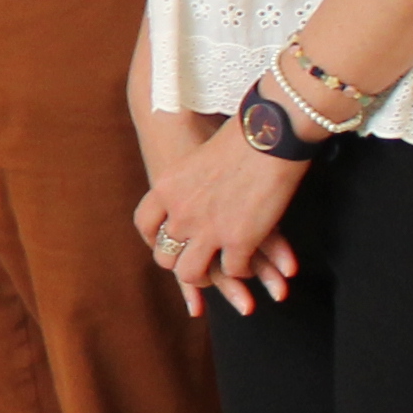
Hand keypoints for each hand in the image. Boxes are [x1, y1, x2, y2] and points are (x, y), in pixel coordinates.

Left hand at [130, 118, 306, 318]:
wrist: (268, 135)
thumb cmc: (238, 138)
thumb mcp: (195, 160)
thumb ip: (186, 185)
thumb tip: (191, 196)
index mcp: (165, 188)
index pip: (145, 224)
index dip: (154, 238)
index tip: (166, 242)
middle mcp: (180, 213)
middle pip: (164, 256)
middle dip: (180, 262)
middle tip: (197, 263)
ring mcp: (207, 230)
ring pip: (191, 273)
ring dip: (205, 277)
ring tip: (219, 271)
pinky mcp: (238, 242)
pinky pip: (232, 270)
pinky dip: (240, 271)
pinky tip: (247, 263)